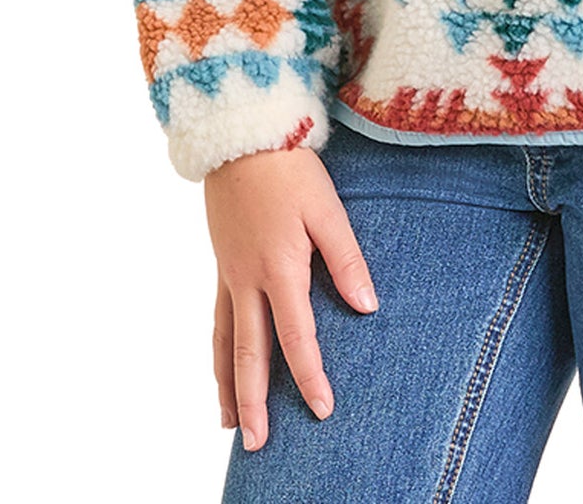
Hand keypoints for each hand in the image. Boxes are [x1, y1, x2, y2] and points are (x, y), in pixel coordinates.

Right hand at [205, 145, 378, 452]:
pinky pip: (216, 320)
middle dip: (253, 402)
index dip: (309, 376)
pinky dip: (218, 352)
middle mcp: (248, 280)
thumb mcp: (327, 209)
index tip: (321, 410)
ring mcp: (229, 274)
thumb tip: (366, 308)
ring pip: (225, 342)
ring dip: (227, 386)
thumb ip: (346, 260)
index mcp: (280, 268)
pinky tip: (221, 364)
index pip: (296, 337)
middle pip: (249, 354)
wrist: (240, 136)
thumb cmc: (289, 169)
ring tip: (229, 424)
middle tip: (257, 446)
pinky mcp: (221, 263)